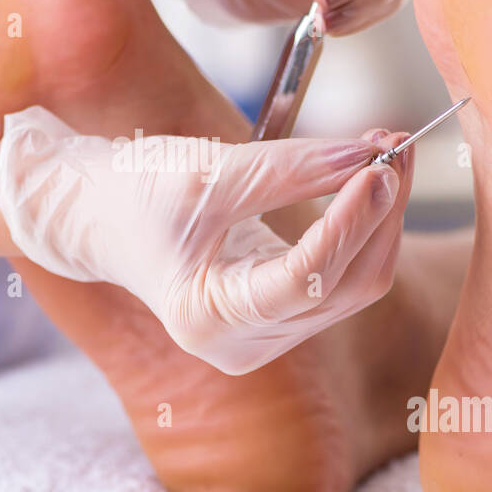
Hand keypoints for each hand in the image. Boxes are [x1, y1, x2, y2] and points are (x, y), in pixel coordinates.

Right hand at [0, 106, 413, 374]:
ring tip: (386, 153)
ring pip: (351, 285)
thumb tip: (367, 154)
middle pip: (343, 288)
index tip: (380, 166)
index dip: (349, 223)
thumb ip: (290, 169)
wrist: (95, 214)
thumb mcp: (207, 173)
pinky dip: (358, 229)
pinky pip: (338, 278)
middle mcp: (242, 346)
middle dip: (377, 216)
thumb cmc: (133, 193)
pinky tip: (367, 182)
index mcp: (209, 321)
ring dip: (377, 220)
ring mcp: (262, 337)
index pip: (304, 280)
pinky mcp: (276, 317)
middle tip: (397, 146)